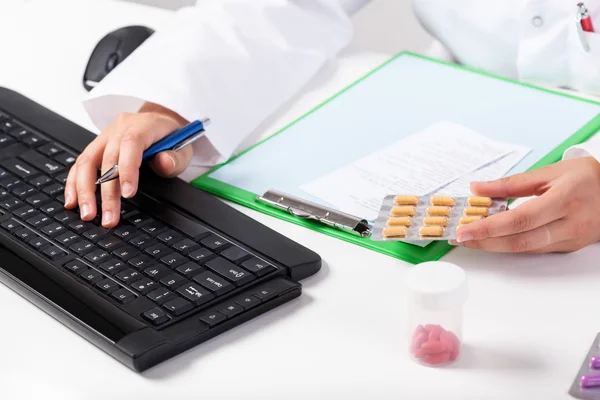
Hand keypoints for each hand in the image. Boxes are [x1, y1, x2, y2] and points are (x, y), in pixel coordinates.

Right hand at [64, 102, 190, 227]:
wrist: (160, 122)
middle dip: (106, 192)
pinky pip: (81, 163)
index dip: (128, 169)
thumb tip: (164, 163)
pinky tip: (73, 201)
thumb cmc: (171, 138)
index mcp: (144, 125)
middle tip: (108, 217)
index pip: (131, 144)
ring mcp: (106, 136)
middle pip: (107, 158)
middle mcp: (121, 127)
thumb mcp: (183, 147)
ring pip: (87, 161)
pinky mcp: (96, 145)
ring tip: (87, 213)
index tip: (127, 194)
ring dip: (84, 190)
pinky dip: (75, 183)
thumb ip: (175, 158)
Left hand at [450, 156, 599, 252]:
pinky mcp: (570, 246)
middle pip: (520, 241)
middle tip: (460, 238)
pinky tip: (494, 239)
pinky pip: (536, 249)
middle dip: (485, 242)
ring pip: (527, 249)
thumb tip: (477, 188)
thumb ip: (511, 183)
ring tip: (471, 239)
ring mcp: (572, 239)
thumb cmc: (586, 177)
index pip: (519, 219)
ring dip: (495, 246)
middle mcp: (571, 223)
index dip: (488, 228)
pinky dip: (511, 245)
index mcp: (565, 199)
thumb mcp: (550, 172)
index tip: (464, 230)